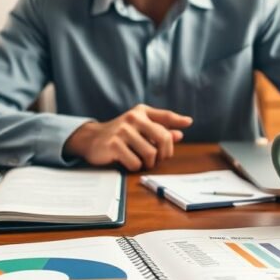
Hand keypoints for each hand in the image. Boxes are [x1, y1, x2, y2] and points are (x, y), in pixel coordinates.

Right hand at [63, 105, 193, 170]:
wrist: (91, 139)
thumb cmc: (119, 135)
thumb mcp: (138, 129)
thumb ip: (158, 131)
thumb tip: (179, 134)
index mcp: (141, 112)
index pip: (164, 116)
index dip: (178, 120)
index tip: (188, 122)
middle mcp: (133, 117)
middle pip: (162, 137)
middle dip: (164, 153)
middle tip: (158, 159)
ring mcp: (123, 130)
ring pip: (150, 153)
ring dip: (149, 163)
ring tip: (142, 162)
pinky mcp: (114, 144)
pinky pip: (135, 162)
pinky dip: (135, 167)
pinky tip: (128, 162)